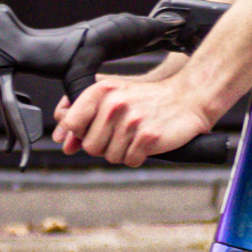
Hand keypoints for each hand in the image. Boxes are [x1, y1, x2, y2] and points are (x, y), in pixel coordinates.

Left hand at [57, 58, 225, 167]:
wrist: (187, 99)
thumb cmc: (146, 99)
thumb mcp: (113, 96)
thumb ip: (84, 115)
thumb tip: (64, 142)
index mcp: (102, 90)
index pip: (71, 122)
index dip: (79, 132)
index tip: (93, 129)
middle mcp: (115, 103)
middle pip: (89, 146)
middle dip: (104, 145)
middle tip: (122, 131)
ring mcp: (132, 120)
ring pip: (110, 156)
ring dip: (123, 151)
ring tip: (136, 135)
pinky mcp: (148, 136)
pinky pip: (130, 161)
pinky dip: (138, 156)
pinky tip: (146, 142)